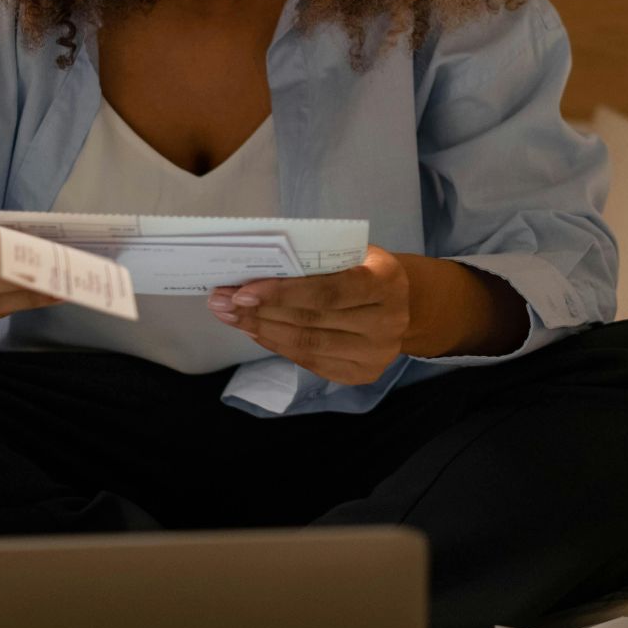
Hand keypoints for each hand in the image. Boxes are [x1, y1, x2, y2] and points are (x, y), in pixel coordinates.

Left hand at [207, 245, 410, 385]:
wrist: (406, 304)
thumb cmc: (367, 269)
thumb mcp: (353, 253)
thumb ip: (316, 262)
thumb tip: (256, 270)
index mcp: (386, 282)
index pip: (328, 291)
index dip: (283, 293)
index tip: (242, 292)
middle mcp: (387, 322)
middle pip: (311, 321)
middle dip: (260, 311)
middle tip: (221, 302)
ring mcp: (376, 354)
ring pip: (307, 344)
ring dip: (262, 330)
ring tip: (231, 317)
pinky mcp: (362, 374)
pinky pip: (311, 362)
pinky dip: (278, 345)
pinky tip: (256, 332)